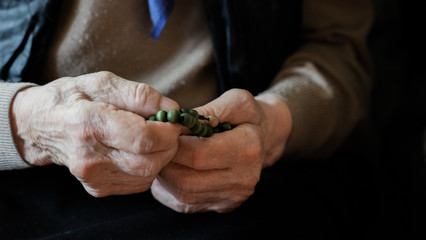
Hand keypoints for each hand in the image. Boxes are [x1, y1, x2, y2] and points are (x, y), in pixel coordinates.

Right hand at [10, 72, 180, 196]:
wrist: (41, 124)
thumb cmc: (74, 98)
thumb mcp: (104, 82)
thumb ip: (141, 95)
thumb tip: (173, 109)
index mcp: (89, 124)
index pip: (144, 139)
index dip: (169, 131)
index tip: (175, 120)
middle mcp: (89, 157)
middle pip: (150, 162)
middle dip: (170, 145)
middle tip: (168, 129)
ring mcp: (92, 177)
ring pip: (148, 175)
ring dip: (161, 156)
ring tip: (152, 138)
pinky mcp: (97, 188)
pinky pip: (138, 183)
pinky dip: (148, 167)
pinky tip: (139, 151)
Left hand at [151, 89, 291, 212]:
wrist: (264, 140)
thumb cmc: (247, 117)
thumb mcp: (236, 101)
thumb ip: (208, 110)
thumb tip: (178, 122)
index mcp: (247, 150)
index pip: (198, 154)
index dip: (174, 144)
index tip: (165, 132)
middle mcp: (242, 180)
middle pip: (186, 179)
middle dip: (165, 161)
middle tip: (158, 146)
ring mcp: (232, 197)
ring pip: (182, 194)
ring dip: (164, 176)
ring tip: (163, 156)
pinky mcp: (222, 206)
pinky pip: (184, 204)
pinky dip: (169, 189)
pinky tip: (171, 170)